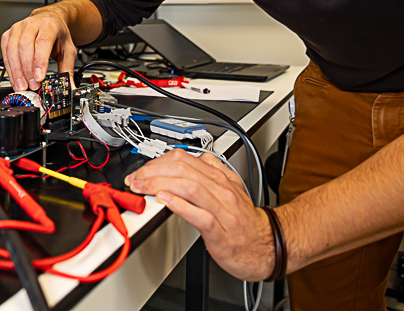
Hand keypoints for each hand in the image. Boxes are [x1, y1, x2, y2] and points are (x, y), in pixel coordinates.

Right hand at [1, 7, 76, 91]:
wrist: (48, 19)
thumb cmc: (57, 33)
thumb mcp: (68, 49)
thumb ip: (67, 68)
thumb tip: (69, 86)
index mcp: (49, 25)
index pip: (42, 42)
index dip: (39, 61)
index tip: (39, 77)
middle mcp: (31, 24)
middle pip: (25, 46)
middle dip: (27, 69)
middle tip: (32, 85)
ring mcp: (17, 28)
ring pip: (12, 50)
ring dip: (16, 71)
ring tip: (22, 86)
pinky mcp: (8, 35)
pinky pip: (5, 53)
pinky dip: (9, 69)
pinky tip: (15, 79)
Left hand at [125, 149, 274, 280]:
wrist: (267, 246)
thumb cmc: (244, 221)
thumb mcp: (229, 188)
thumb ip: (210, 172)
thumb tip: (189, 159)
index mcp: (220, 177)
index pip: (184, 158)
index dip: (157, 162)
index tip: (141, 170)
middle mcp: (221, 189)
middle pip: (184, 169)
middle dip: (153, 172)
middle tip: (135, 180)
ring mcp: (222, 209)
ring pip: (190, 187)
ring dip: (160, 184)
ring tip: (142, 187)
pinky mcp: (220, 232)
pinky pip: (199, 214)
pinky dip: (179, 205)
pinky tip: (164, 200)